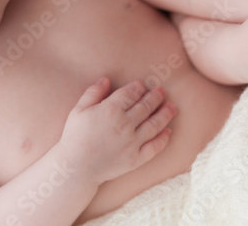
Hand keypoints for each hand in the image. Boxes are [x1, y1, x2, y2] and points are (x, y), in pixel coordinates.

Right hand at [59, 78, 176, 183]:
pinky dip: (163, 138)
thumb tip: (106, 79)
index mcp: (110, 110)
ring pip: (155, 124)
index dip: (138, 87)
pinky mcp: (136, 158)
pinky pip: (154, 147)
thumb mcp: (78, 111)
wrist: (75, 168)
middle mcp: (124, 124)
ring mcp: (132, 142)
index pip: (131, 93)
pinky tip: (168, 131)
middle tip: (162, 91)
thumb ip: (93, 93)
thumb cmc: (74, 137)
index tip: (142, 85)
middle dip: (156, 96)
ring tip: (172, 107)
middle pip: (146, 106)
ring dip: (166, 114)